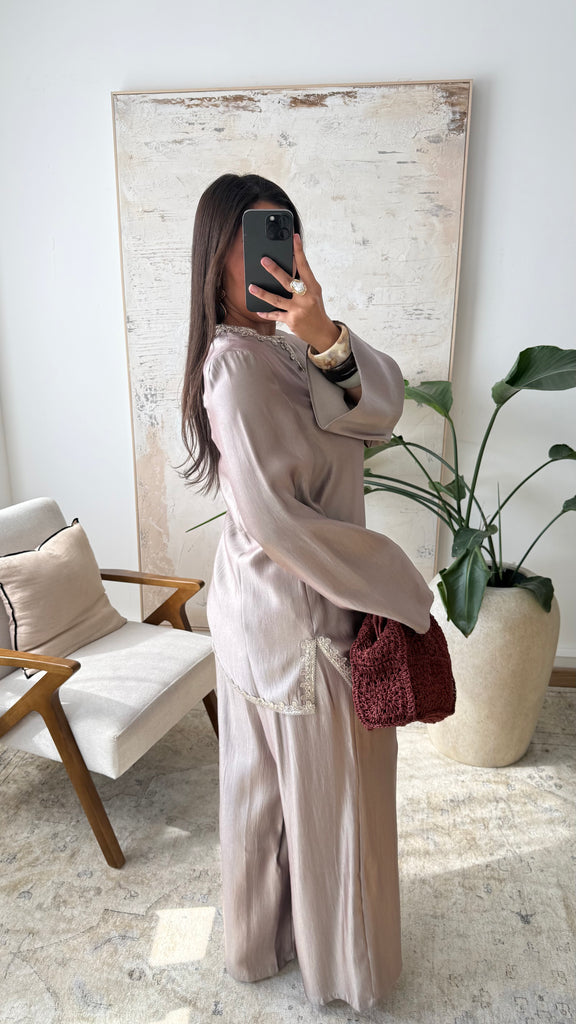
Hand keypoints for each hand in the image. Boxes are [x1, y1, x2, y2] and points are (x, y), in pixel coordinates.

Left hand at [248, 233, 339, 351]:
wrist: (322, 332)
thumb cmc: (315, 308)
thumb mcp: (313, 292)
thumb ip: (302, 281)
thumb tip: (286, 267)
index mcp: (313, 287)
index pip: (304, 266)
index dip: (299, 251)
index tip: (294, 237)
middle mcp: (306, 298)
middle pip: (288, 281)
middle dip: (275, 270)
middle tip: (263, 260)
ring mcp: (298, 310)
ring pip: (276, 300)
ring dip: (262, 293)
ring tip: (251, 287)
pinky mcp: (291, 321)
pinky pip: (275, 315)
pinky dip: (266, 313)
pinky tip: (258, 311)